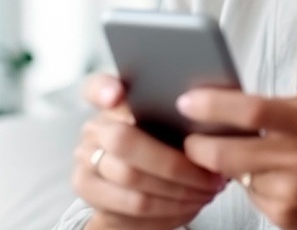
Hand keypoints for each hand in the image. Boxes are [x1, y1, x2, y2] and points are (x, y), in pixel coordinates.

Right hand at [73, 74, 228, 229]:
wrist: (135, 194)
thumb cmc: (162, 151)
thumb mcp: (168, 126)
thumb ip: (174, 114)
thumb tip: (208, 111)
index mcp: (110, 103)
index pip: (96, 87)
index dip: (103, 89)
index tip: (117, 95)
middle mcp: (93, 130)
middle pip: (124, 141)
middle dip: (174, 162)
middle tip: (210, 173)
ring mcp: (86, 162)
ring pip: (131, 178)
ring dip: (178, 189)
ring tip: (207, 190)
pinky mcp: (90, 194)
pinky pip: (133, 206)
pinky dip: (169, 208)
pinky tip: (190, 204)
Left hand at [177, 88, 296, 229]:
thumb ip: (287, 100)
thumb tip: (235, 95)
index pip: (251, 111)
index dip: (212, 106)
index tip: (187, 101)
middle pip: (225, 153)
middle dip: (197, 145)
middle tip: (190, 136)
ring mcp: (290, 192)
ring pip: (233, 173)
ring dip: (225, 164)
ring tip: (236, 152)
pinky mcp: (283, 215)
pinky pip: (247, 193)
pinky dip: (247, 182)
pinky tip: (264, 175)